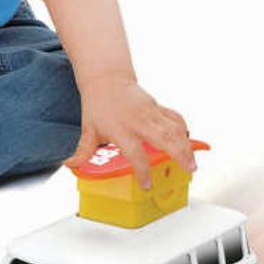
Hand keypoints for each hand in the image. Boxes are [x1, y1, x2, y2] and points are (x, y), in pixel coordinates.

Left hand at [64, 72, 194, 187]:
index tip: (147, 184)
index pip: (135, 154)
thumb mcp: (88, 130)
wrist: (106, 78)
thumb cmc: (98, 104)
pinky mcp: (157, 107)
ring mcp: (151, 112)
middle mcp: (139, 121)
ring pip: (175, 128)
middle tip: (189, 169)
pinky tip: (187, 140)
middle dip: (180, 154)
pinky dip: (183, 129)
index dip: (142, 171)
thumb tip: (71, 165)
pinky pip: (175, 118)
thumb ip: (83, 151)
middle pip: (165, 138)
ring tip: (192, 161)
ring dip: (186, 145)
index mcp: (121, 129)